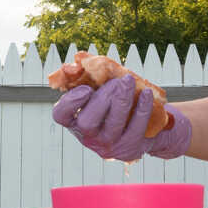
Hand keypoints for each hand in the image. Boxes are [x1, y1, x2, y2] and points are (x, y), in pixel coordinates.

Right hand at [51, 75, 192, 160]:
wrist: (145, 129)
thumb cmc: (116, 105)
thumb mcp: (101, 93)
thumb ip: (91, 78)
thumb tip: (83, 58)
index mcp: (75, 121)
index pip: (61, 115)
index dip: (70, 102)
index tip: (86, 88)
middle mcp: (88, 137)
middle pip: (87, 122)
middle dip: (103, 98)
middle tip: (117, 82)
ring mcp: (109, 146)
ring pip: (113, 125)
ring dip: (122, 99)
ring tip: (129, 81)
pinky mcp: (129, 148)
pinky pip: (136, 128)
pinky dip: (142, 108)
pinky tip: (146, 93)